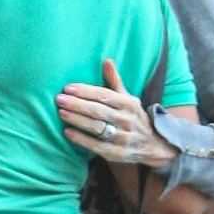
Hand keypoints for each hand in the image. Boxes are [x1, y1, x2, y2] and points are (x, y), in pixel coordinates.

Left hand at [58, 58, 177, 166]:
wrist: (154, 146)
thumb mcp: (128, 99)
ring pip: (96, 127)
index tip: (68, 88)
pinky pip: (96, 145)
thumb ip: (115, 81)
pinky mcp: (116, 153)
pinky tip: (67, 132)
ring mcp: (122, 137)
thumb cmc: (134, 118)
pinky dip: (81, 139)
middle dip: (77, 104)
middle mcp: (126, 120)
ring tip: (61, 112)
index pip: (105, 95)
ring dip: (77, 120)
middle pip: (98, 111)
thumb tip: (106, 60)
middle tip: (59, 99)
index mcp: (128, 104)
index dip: (86, 91)